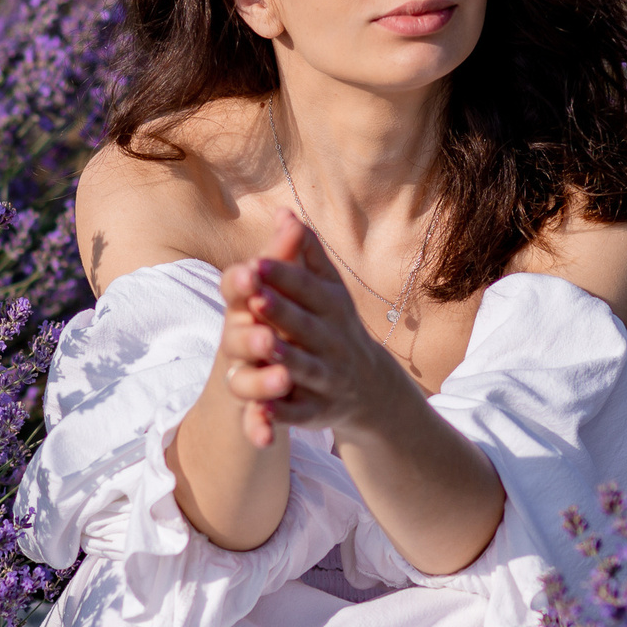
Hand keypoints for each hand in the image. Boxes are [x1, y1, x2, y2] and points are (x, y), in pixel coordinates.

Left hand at [215, 211, 410, 448]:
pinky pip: (298, 412)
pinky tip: (261, 410)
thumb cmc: (337, 326)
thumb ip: (307, 255)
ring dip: (285, 359)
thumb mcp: (329, 290)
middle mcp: (332, 342)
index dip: (283, 276)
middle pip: (305, 326)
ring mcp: (327, 377)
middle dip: (282, 313)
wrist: (372, 390)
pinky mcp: (317, 411)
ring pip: (304, 368)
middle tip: (254, 298)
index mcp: (332, 308)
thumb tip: (285, 212)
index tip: (256, 261)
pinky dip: (281, 414)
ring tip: (262, 347)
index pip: (308, 288)